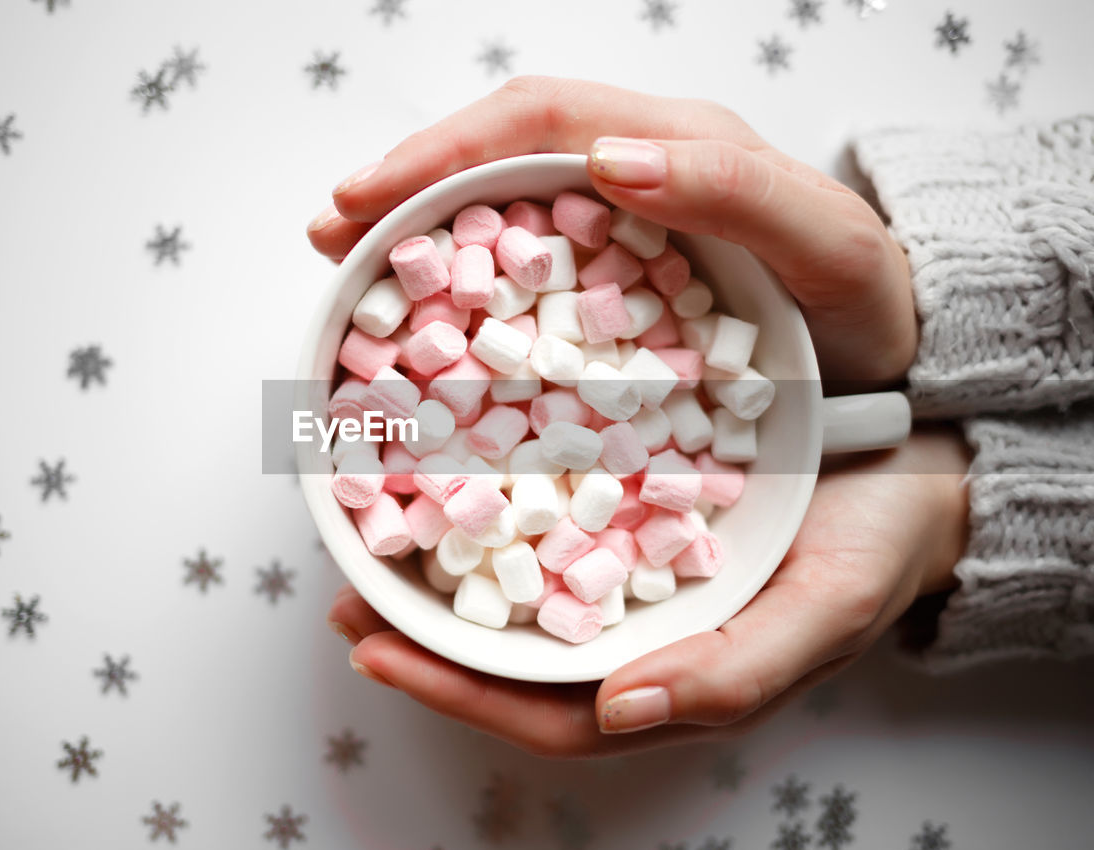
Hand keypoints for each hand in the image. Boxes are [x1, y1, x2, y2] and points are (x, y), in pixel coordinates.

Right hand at [307, 76, 916, 387]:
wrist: (898, 352)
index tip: (366, 198)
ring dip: (415, 228)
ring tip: (347, 264)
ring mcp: (619, 227)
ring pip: (495, 204)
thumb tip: (608, 160)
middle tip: (330, 230)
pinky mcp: (612, 280)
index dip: (441, 151)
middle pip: (494, 153)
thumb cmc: (866, 302)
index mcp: (673, 144)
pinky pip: (519, 265)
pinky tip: (422, 314)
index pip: (535, 119)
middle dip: (403, 184)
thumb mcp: (827, 244)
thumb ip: (735, 189)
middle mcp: (634, 175)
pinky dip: (458, 281)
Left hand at [327, 427, 969, 757]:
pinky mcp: (636, 512)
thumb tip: (619, 715)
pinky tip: (458, 464)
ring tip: (372, 532)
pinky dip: (497, 502)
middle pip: (507, 654)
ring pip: (520, 591)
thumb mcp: (825, 612)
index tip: (373, 649)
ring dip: (445, 567)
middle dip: (421, 633)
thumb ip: (732, 671)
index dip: (454, 689)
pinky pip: (550, 517)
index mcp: (664, 670)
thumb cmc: (875, 551)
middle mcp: (633, 629)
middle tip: (343, 594)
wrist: (919, 473)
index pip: (540, 708)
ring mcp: (629, 573)